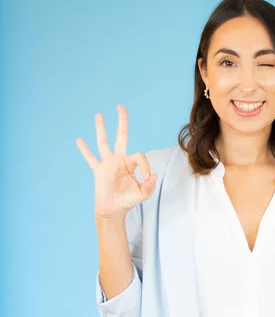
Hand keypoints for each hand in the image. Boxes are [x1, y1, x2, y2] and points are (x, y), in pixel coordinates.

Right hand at [75, 104, 157, 219]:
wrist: (114, 209)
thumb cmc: (129, 200)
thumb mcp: (143, 194)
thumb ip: (149, 186)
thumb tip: (154, 176)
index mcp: (132, 163)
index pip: (139, 155)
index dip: (145, 166)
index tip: (147, 178)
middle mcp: (120, 159)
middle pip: (121, 136)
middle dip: (122, 121)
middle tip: (120, 106)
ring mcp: (107, 163)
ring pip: (103, 142)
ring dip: (101, 128)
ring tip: (99, 114)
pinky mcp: (98, 170)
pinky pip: (90, 158)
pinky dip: (84, 150)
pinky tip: (78, 139)